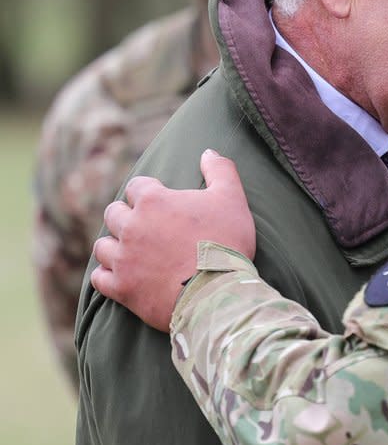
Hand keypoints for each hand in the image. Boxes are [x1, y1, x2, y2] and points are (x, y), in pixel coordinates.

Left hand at [91, 149, 256, 331]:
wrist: (218, 293)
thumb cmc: (226, 241)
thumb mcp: (232, 198)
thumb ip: (220, 170)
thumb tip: (208, 152)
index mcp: (153, 201)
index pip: (136, 186)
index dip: (149, 191)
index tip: (162, 200)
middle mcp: (131, 227)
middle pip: (113, 213)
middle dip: (127, 215)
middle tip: (147, 225)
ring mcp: (124, 259)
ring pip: (103, 246)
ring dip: (115, 245)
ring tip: (131, 250)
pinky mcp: (122, 288)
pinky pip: (99, 278)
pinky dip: (108, 275)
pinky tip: (122, 275)